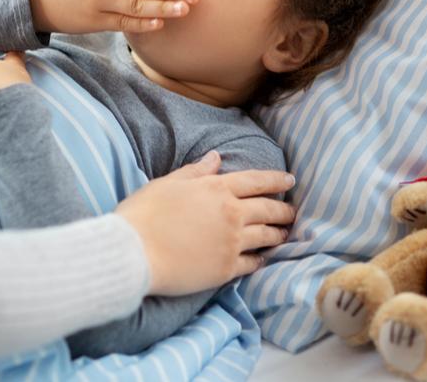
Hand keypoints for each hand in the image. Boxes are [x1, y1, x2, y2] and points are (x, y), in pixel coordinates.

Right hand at [115, 151, 297, 296]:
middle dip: (284, 210)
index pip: (256, 181)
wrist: (133, 252)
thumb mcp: (167, 183)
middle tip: (292, 212)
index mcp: (216, 189)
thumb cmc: (144, 214)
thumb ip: (196, 172)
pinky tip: (262, 260)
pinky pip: (251, 263)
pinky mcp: (225, 269)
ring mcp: (231, 243)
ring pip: (266, 236)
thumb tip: (216, 157)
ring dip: (278, 234)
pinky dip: (260, 260)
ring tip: (284, 234)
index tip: (290, 180)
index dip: (276, 179)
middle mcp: (231, 214)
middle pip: (268, 209)